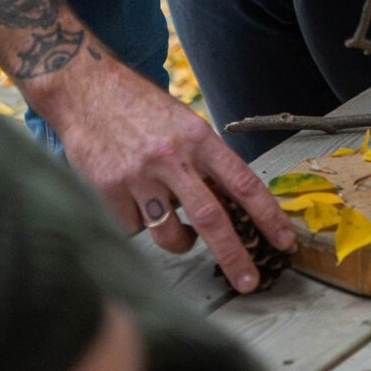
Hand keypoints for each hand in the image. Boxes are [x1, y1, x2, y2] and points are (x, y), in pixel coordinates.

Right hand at [0, 0, 290, 291]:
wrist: (85, 89)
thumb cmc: (139, 108)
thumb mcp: (182, 124)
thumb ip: (204, 162)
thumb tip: (230, 206)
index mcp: (198, 138)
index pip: (243, 182)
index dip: (268, 215)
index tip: (285, 240)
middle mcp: (172, 158)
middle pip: (212, 218)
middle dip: (235, 256)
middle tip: (249, 282)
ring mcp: (138, 176)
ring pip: (170, 234)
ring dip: (179, 241)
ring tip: (175, 226)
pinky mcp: (108, 191)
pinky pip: (132, 227)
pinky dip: (137, 222)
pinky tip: (128, 196)